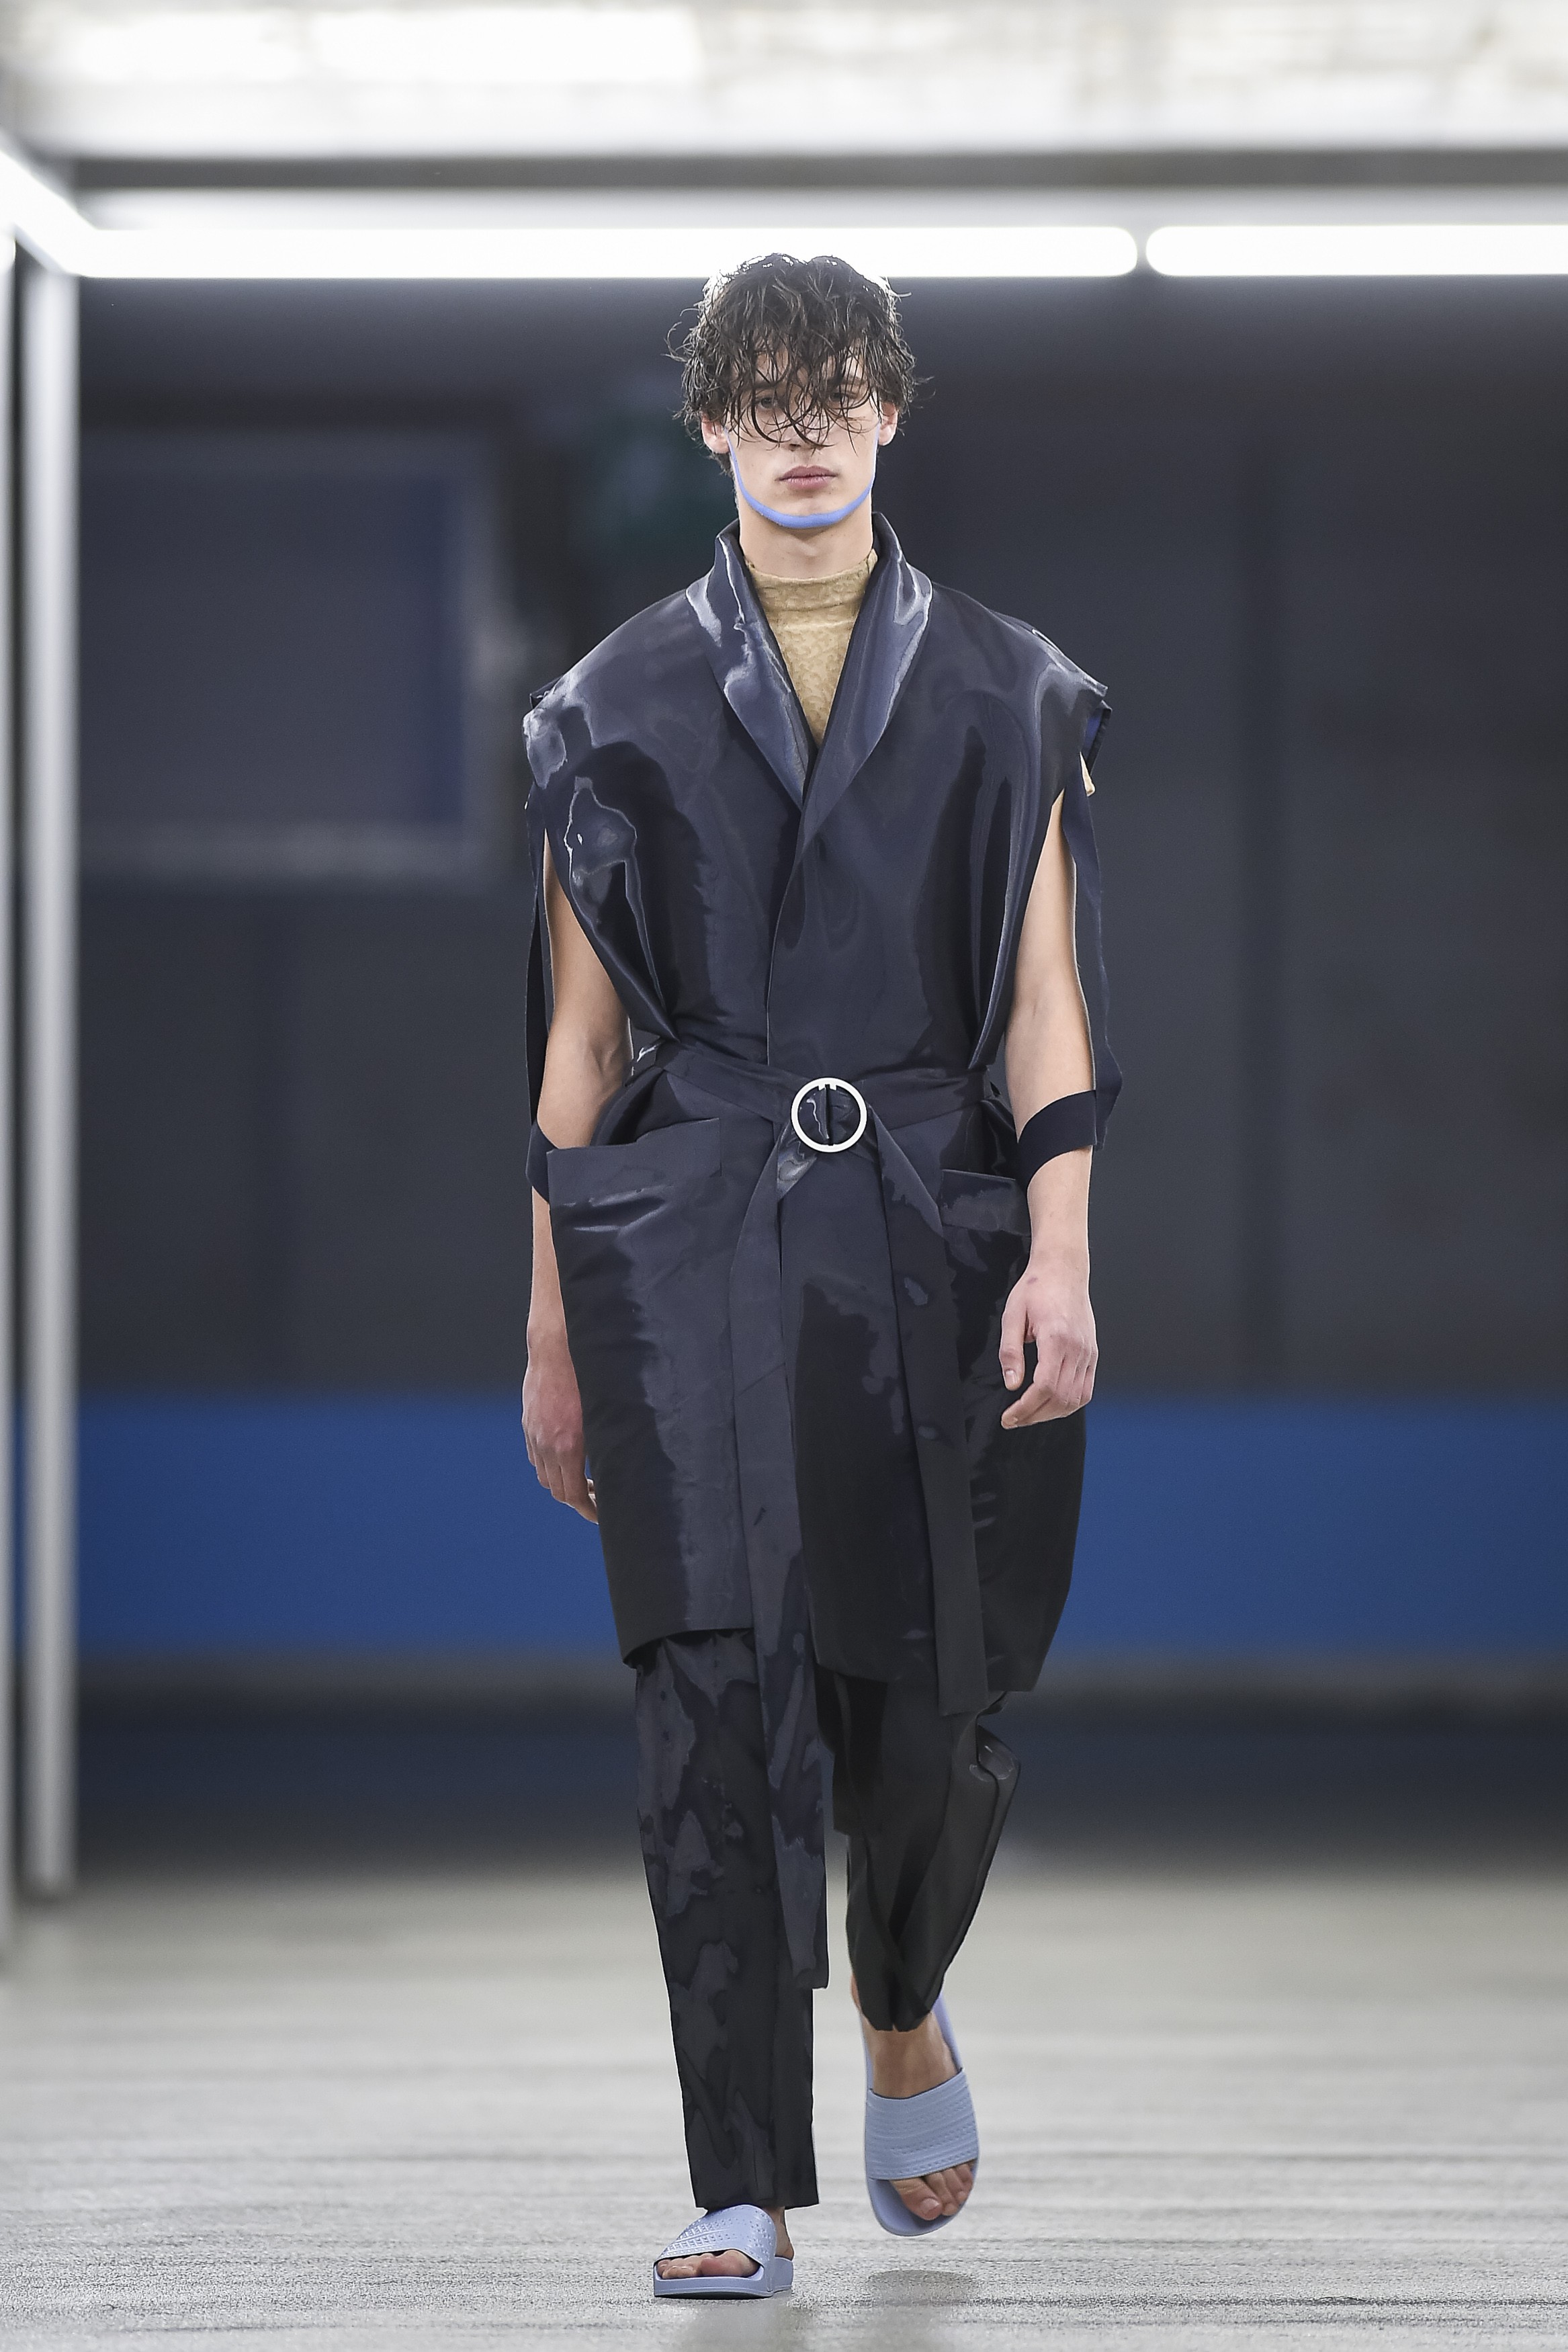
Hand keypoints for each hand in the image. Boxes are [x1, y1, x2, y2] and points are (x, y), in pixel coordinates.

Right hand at [522, 1323, 597, 1519]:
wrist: (559, 1343)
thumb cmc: (591, 1373)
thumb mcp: (607, 1411)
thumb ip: (609, 1441)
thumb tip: (624, 1466)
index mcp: (568, 1446)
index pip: (573, 1495)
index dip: (588, 1510)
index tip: (602, 1514)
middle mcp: (546, 1444)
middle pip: (557, 1489)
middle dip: (577, 1499)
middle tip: (598, 1498)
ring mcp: (534, 1433)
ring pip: (543, 1474)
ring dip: (561, 1483)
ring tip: (583, 1479)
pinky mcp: (528, 1421)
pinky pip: (535, 1455)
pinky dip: (549, 1465)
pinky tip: (566, 1457)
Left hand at [998, 1255, 1096, 1427]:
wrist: (1063, 1271)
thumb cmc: (1036, 1289)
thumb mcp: (1012, 1315)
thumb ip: (1010, 1351)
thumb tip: (1012, 1383)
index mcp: (1057, 1337)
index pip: (1044, 1386)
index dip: (1026, 1408)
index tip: (1009, 1417)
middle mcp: (1078, 1348)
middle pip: (1060, 1398)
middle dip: (1035, 1415)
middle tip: (1014, 1420)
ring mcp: (1089, 1353)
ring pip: (1076, 1398)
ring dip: (1052, 1413)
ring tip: (1030, 1415)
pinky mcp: (1093, 1354)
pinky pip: (1086, 1389)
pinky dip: (1069, 1403)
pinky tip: (1051, 1404)